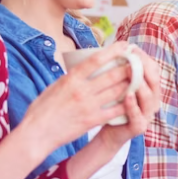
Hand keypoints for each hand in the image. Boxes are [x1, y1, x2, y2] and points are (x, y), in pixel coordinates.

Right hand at [19, 41, 136, 150]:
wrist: (37, 133)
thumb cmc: (42, 108)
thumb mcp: (54, 86)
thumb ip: (71, 77)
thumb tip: (84, 68)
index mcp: (71, 79)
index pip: (96, 60)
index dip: (113, 51)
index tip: (124, 45)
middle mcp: (82, 90)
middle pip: (112, 75)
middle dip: (128, 67)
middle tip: (137, 61)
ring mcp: (89, 106)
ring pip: (117, 91)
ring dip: (131, 83)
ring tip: (139, 77)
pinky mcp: (93, 120)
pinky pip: (115, 110)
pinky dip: (126, 103)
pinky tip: (133, 99)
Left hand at [95, 49, 162, 148]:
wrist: (108, 132)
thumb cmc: (113, 106)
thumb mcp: (119, 86)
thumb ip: (123, 72)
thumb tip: (118, 47)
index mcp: (150, 90)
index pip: (153, 70)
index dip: (145, 58)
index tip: (132, 48)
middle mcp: (153, 101)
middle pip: (154, 81)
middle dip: (144, 67)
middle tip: (132, 56)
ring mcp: (148, 115)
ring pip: (149, 97)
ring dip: (140, 83)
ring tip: (130, 71)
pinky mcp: (139, 127)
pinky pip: (138, 115)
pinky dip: (133, 105)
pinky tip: (127, 95)